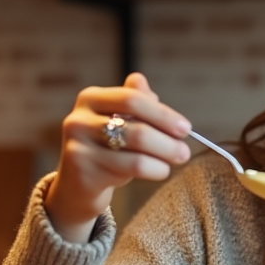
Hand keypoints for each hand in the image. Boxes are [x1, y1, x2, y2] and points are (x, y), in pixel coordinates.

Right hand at [44, 73, 191, 241]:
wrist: (80, 184)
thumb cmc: (108, 147)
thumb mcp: (122, 121)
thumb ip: (135, 101)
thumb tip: (141, 80)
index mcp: (90, 98)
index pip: (132, 99)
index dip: (162, 114)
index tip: (185, 128)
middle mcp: (79, 119)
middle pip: (137, 127)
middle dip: (168, 140)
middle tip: (185, 151)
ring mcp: (78, 146)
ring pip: (137, 150)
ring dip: (165, 156)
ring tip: (177, 160)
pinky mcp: (84, 171)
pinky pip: (132, 168)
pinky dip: (154, 170)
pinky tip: (161, 171)